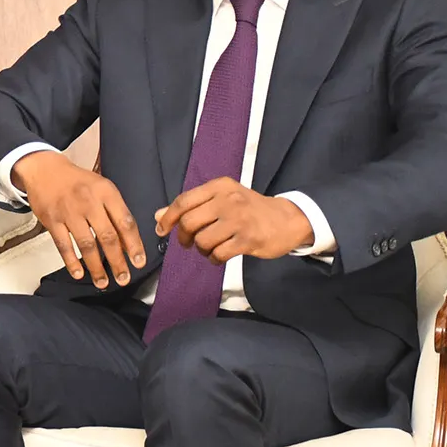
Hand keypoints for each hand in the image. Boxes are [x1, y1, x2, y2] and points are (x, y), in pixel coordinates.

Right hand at [12, 151, 145, 286]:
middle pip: (107, 236)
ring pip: (86, 244)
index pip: (125, 222)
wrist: (44, 170)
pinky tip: (79, 273)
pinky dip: (71, 261)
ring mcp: (69, 211)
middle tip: (124, 278)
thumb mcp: (101, 188)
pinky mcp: (52, 220)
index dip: (134, 244)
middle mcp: (89, 202)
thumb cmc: (77, 182)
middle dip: (117, 261)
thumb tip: (128, 243)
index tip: (139, 262)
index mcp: (106, 192)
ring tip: (103, 282)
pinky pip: (63, 245)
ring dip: (96, 267)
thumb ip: (115, 212)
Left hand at [155, 178, 313, 263]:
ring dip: (201, 249)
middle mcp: (228, 200)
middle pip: (189, 222)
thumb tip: (159, 215)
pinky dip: (214, 259)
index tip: (161, 230)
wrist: (288, 219)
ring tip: (209, 248)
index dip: (168, 218)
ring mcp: (239, 220)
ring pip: (202, 240)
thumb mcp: (221, 199)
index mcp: (219, 187)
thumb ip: (191, 206)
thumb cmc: (250, 209)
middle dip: (183, 236)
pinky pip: (218, 254)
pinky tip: (218, 256)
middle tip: (188, 242)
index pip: (184, 201)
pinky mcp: (248, 239)